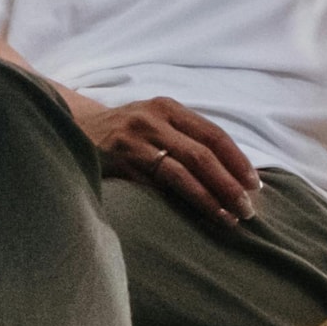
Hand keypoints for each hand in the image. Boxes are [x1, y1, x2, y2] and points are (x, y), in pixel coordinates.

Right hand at [83, 96, 260, 225]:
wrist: (71, 128)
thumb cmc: (123, 130)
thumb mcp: (154, 121)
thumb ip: (185, 136)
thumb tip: (230, 170)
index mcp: (168, 107)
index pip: (213, 134)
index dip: (237, 161)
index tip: (254, 185)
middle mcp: (153, 120)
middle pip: (202, 154)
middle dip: (229, 184)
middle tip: (247, 209)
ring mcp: (134, 141)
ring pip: (182, 172)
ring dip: (210, 198)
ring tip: (229, 218)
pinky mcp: (119, 162)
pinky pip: (155, 185)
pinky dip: (179, 202)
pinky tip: (195, 216)